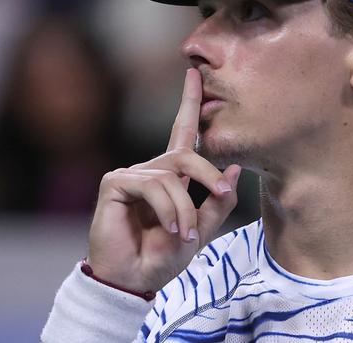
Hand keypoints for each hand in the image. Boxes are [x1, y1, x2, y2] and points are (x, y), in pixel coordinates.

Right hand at [86, 68, 239, 292]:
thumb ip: (218, 202)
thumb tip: (236, 169)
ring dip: (186, 209)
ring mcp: (132, 174)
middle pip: (187, 153)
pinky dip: (168, 209)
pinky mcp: (116, 183)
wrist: (134, 280)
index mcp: (171, 175)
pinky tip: (169, 229)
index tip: (194, 73)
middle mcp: (152, 169)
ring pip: (173, 175)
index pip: (183, 131)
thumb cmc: (164, 255)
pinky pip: (153, 185)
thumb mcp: (201, 230)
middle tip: (220, 194)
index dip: (189, 102)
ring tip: (184, 235)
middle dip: (208, 174)